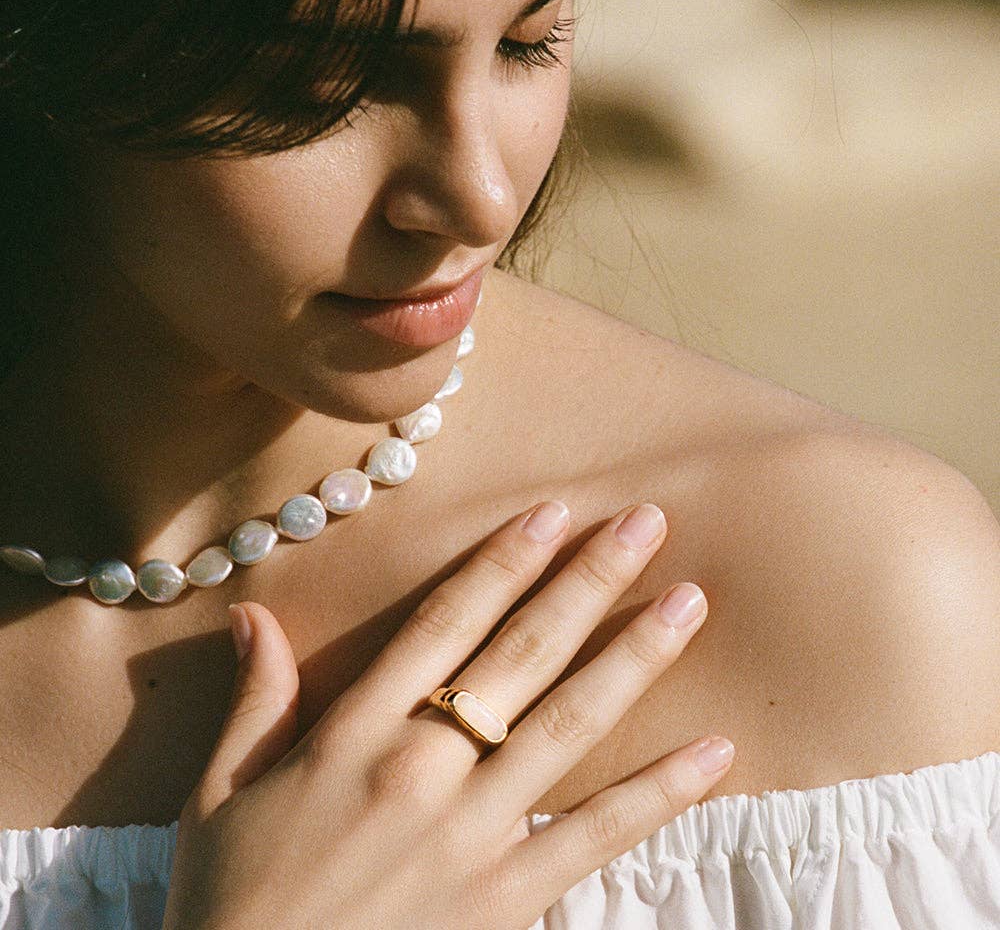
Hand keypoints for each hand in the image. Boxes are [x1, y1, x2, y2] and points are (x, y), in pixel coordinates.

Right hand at [161, 500, 733, 929]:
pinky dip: (660, 793)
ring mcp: (474, 834)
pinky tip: (715, 753)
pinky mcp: (508, 899)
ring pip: (571, 724)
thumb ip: (255, 699)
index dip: (503, 561)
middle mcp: (424, 768)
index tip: (554, 512)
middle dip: (588, 581)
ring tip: (689, 602)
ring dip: (635, 657)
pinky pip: (596, 836)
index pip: (445, 623)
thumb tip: (253, 614)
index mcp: (355, 734)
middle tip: (646, 523)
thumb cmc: (232, 901)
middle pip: (523, 653)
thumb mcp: (220, 794)